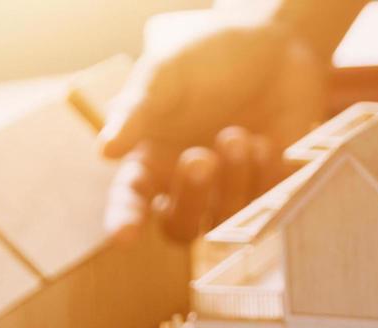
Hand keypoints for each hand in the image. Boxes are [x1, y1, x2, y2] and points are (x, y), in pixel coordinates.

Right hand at [97, 8, 327, 242]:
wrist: (272, 42)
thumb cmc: (207, 58)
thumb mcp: (165, 73)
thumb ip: (137, 111)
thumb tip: (105, 151)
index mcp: (150, 162)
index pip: (130, 203)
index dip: (124, 222)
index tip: (125, 236)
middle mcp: (186, 186)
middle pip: (179, 227)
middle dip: (191, 198)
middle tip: (200, 158)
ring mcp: (230, 190)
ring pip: (226, 220)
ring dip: (233, 182)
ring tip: (238, 136)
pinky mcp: (271, 187)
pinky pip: (270, 204)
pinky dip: (266, 176)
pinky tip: (268, 142)